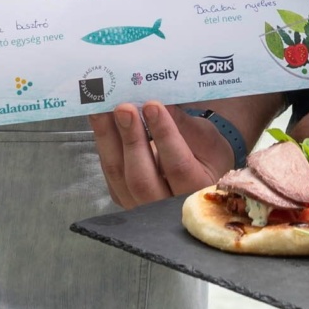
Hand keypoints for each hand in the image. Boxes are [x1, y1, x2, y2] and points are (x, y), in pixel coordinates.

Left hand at [90, 102, 239, 207]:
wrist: (197, 181)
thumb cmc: (208, 158)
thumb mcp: (208, 141)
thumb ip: (186, 126)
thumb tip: (161, 102)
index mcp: (196, 190)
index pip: (178, 166)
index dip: (164, 135)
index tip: (152, 106)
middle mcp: (166, 207)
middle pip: (142, 178)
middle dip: (131, 139)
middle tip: (124, 108)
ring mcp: (140, 206)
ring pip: (118, 176)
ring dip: (107, 140)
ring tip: (101, 110)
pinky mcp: (122, 198)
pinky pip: (109, 173)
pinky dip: (103, 146)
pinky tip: (100, 123)